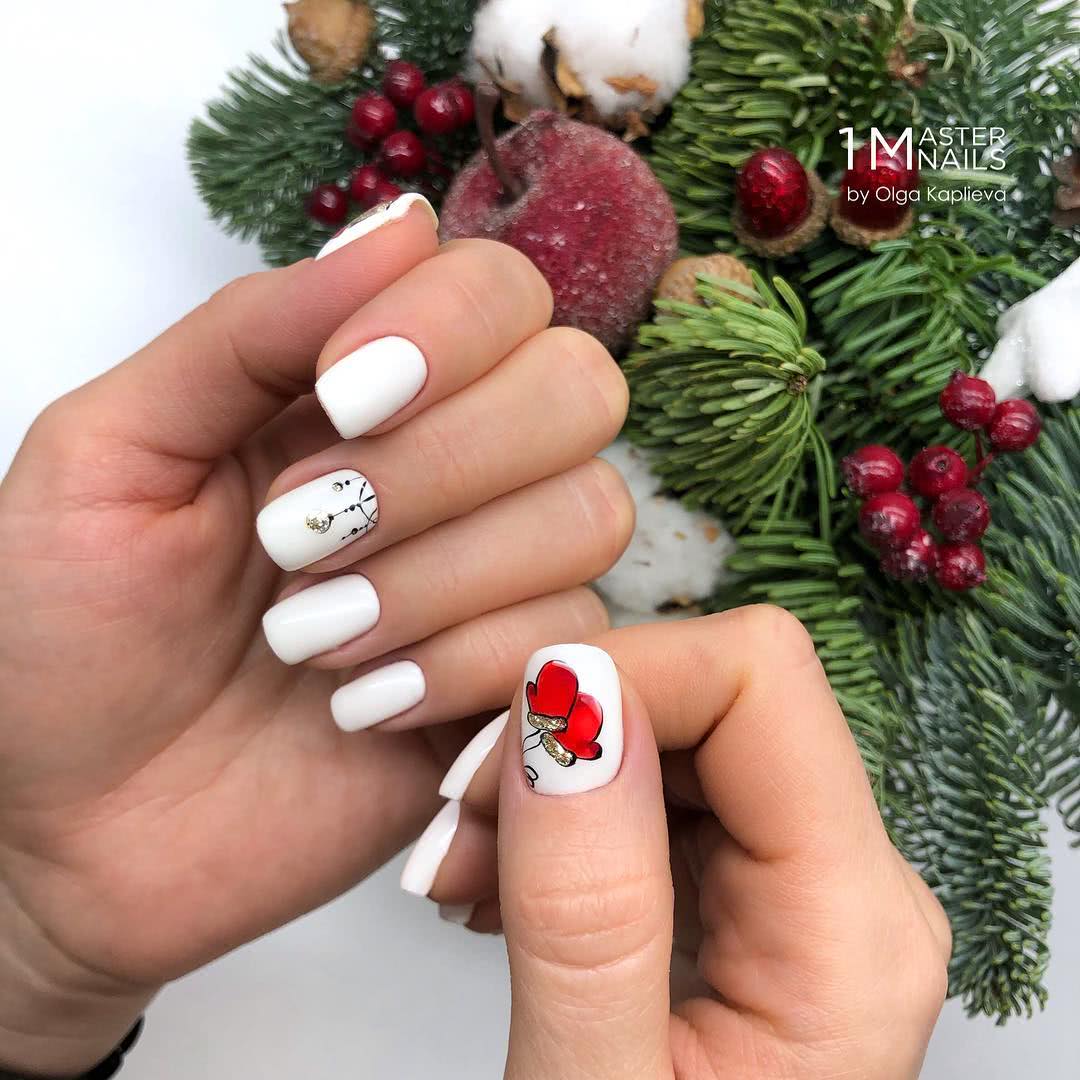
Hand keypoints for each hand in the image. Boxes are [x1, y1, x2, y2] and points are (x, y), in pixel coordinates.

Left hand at [0, 198, 630, 1073]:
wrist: (74, 829)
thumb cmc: (64, 633)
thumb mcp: (112, 450)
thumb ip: (250, 331)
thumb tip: (402, 221)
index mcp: (355, 387)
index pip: (498, 291)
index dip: (447, 330)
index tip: (336, 401)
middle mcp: (449, 468)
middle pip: (577, 388)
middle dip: (444, 464)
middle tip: (302, 538)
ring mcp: (491, 580)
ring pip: (588, 513)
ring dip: (442, 578)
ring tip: (311, 642)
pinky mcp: (513, 689)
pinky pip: (571, 641)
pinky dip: (461, 669)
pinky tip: (361, 710)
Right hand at [416, 611, 949, 1077]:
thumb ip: (587, 905)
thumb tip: (570, 693)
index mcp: (852, 928)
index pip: (757, 678)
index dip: (618, 675)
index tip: (490, 745)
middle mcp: (850, 885)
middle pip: (713, 694)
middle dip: (566, 727)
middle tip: (451, 827)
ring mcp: (800, 888)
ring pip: (670, 732)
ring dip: (546, 772)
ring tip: (457, 874)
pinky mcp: (746, 897)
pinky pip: (653, 792)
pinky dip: (559, 814)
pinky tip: (496, 886)